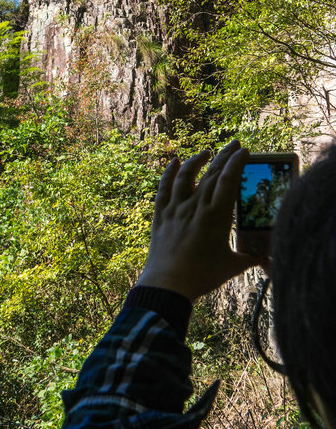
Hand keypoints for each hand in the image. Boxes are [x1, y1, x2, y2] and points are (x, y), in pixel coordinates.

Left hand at [135, 141, 271, 302]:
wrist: (168, 284)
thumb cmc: (202, 276)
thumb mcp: (232, 266)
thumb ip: (250, 257)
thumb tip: (268, 257)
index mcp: (216, 217)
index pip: (228, 181)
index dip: (236, 163)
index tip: (244, 151)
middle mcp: (195, 207)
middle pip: (210, 174)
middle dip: (224, 156)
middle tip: (234, 144)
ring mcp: (176, 209)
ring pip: (186, 176)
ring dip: (197, 160)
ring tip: (207, 152)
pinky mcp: (160, 214)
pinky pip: (164, 187)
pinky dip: (169, 172)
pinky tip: (175, 162)